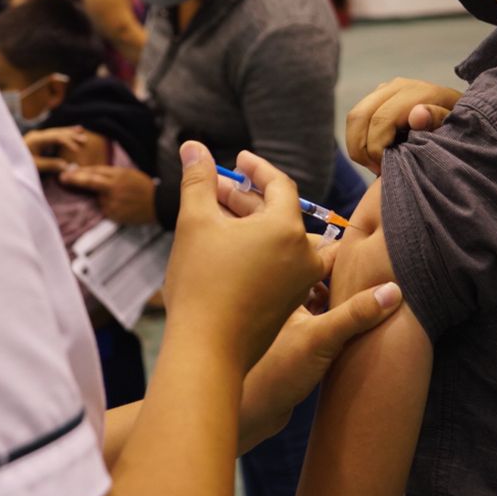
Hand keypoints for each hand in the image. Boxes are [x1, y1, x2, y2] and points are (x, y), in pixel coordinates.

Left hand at [24, 126, 91, 172]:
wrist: (5, 162)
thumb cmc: (18, 164)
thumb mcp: (34, 166)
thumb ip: (50, 165)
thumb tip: (67, 166)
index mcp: (36, 139)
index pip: (56, 137)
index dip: (68, 142)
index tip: (77, 149)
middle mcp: (37, 135)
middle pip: (58, 132)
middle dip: (71, 135)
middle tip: (84, 140)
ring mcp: (37, 136)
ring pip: (57, 132)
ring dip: (69, 133)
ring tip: (81, 132)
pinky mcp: (38, 140)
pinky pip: (54, 135)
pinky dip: (64, 134)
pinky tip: (72, 131)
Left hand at [59, 164, 157, 224]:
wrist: (158, 204)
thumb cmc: (142, 186)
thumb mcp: (126, 173)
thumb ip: (108, 174)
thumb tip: (88, 173)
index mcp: (117, 177)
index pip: (93, 173)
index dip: (78, 173)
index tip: (64, 173)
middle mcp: (113, 190)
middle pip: (90, 183)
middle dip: (75, 181)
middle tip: (62, 179)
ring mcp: (113, 204)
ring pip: (97, 199)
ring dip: (99, 198)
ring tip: (118, 197)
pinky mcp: (114, 215)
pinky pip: (104, 210)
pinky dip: (106, 207)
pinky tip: (119, 205)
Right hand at [166, 142, 326, 373]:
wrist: (208, 350)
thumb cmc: (202, 284)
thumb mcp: (195, 222)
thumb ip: (197, 179)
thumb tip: (193, 146)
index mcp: (286, 228)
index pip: (279, 184)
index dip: (255, 168)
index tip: (236, 161)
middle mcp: (303, 254)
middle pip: (279, 212)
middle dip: (245, 197)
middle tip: (214, 189)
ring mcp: (300, 282)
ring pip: (281, 240)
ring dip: (253, 225)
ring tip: (219, 219)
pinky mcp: (290, 304)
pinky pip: (281, 265)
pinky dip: (261, 251)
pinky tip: (229, 251)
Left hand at [239, 267, 401, 452]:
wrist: (249, 413)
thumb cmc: (273, 373)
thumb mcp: (320, 340)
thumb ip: (356, 315)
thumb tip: (394, 291)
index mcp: (282, 280)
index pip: (322, 252)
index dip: (351, 249)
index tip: (381, 249)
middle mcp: (280, 290)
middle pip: (321, 268)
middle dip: (348, 269)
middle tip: (381, 272)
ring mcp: (284, 312)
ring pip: (319, 291)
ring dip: (340, 292)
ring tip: (371, 296)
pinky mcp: (289, 334)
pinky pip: (317, 312)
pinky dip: (332, 311)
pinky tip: (351, 322)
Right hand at [345, 78, 458, 173]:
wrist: (464, 117)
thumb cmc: (460, 128)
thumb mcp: (456, 127)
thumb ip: (438, 119)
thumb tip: (416, 114)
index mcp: (417, 92)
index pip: (381, 120)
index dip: (376, 148)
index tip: (385, 169)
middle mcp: (398, 85)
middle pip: (360, 116)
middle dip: (361, 149)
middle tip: (376, 169)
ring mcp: (385, 89)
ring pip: (354, 117)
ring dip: (357, 146)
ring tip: (374, 164)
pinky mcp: (378, 97)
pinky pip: (357, 118)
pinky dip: (358, 140)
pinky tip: (374, 154)